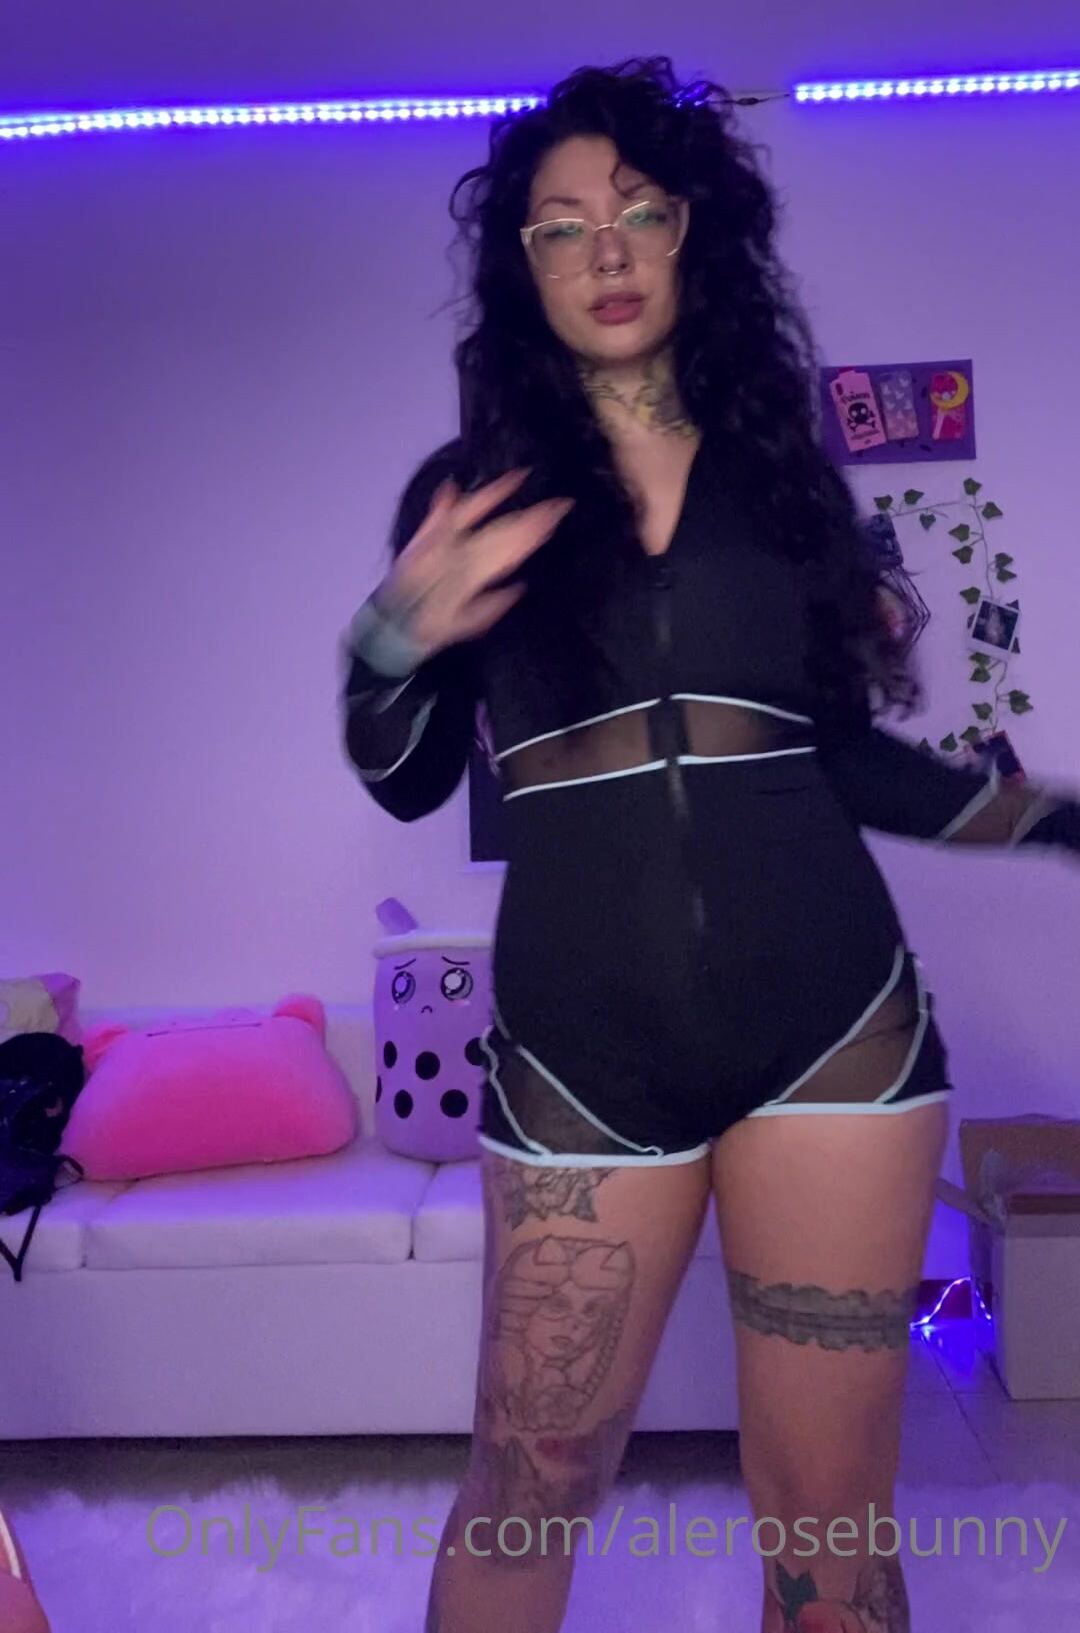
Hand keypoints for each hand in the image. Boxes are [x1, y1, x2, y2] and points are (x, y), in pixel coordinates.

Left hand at [374, 469, 572, 661]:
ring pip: (478, 517)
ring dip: (506, 501)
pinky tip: (470, 480)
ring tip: (524, 483)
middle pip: (500, 532)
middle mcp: (457, 555)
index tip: (556, 520)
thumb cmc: (436, 627)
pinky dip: (456, 499)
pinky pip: (445, 510)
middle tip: (560, 505)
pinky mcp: (427, 535)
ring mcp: (440, 541)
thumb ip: (492, 606)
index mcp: (471, 578)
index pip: (509, 551)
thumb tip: (519, 587)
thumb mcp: (468, 625)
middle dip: (531, 519)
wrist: (393, 622)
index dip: (533, 534)